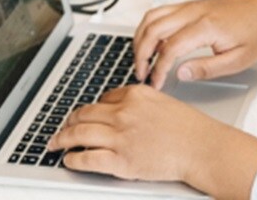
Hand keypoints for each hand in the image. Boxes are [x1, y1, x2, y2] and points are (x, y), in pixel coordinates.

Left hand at [46, 84, 256, 194]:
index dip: (90, 108)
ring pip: (79, 135)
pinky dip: (73, 160)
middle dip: (69, 122)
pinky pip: (86, 159)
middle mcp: (124, 113)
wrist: (202, 148)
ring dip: (62, 139)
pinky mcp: (120, 161)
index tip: (83, 115)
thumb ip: (140, 103)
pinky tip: (69, 160)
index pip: (103, 98)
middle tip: (62, 128)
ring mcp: (120, 137)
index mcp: (135, 95)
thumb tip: (121, 107)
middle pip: (85, 114)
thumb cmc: (189, 129)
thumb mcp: (163, 102)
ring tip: (55, 144)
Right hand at [133, 0, 256, 89]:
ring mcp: (189, 6)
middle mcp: (194, 12)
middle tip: (141, 73)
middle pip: (153, 28)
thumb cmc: (255, 32)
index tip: (156, 83)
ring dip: (140, 38)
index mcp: (207, 26)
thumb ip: (207, 68)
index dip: (158, 68)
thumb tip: (180, 74)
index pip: (170, 47)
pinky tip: (151, 44)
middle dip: (141, 53)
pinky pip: (160, 12)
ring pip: (152, 16)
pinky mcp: (189, 5)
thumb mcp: (238, 60)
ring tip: (141, 59)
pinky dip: (149, 27)